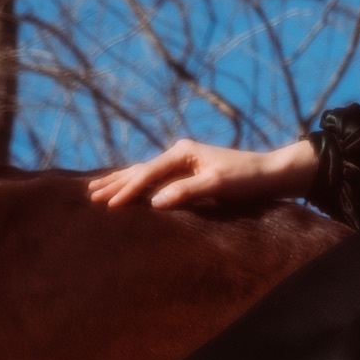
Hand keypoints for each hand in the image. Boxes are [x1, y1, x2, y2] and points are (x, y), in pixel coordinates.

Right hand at [88, 137, 317, 209]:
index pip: (147, 174)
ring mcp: (184, 162)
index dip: (126, 190)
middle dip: (115, 183)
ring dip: (122, 182)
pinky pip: (156, 179)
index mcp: (183, 153)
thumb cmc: (247, 179)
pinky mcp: (190, 173)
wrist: (271, 173)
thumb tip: (154, 201)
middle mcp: (180, 154)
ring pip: (145, 173)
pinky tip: (131, 190)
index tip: (107, 205)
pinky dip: (139, 185)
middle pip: (140, 170)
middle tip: (88, 195)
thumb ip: (186, 191)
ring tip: (97, 190)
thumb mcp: (218, 185)